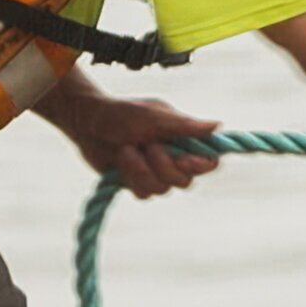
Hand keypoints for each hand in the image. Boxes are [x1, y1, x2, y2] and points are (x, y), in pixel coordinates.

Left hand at [47, 90, 220, 198]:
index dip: (201, 165)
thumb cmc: (121, 113)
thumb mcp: (154, 117)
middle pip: (186, 181)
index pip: (209, 161)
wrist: (86, 122)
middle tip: (149, 146)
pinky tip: (122, 159)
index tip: (185, 158)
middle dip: (164, 166)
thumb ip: (185, 126)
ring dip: (142, 170)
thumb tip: (218, 126)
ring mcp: (155, 173)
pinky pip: (143, 193)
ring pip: (163, 190)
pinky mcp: (136, 183)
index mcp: (184, 140)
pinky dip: (131, 177)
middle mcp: (173, 158)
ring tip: (127, 149)